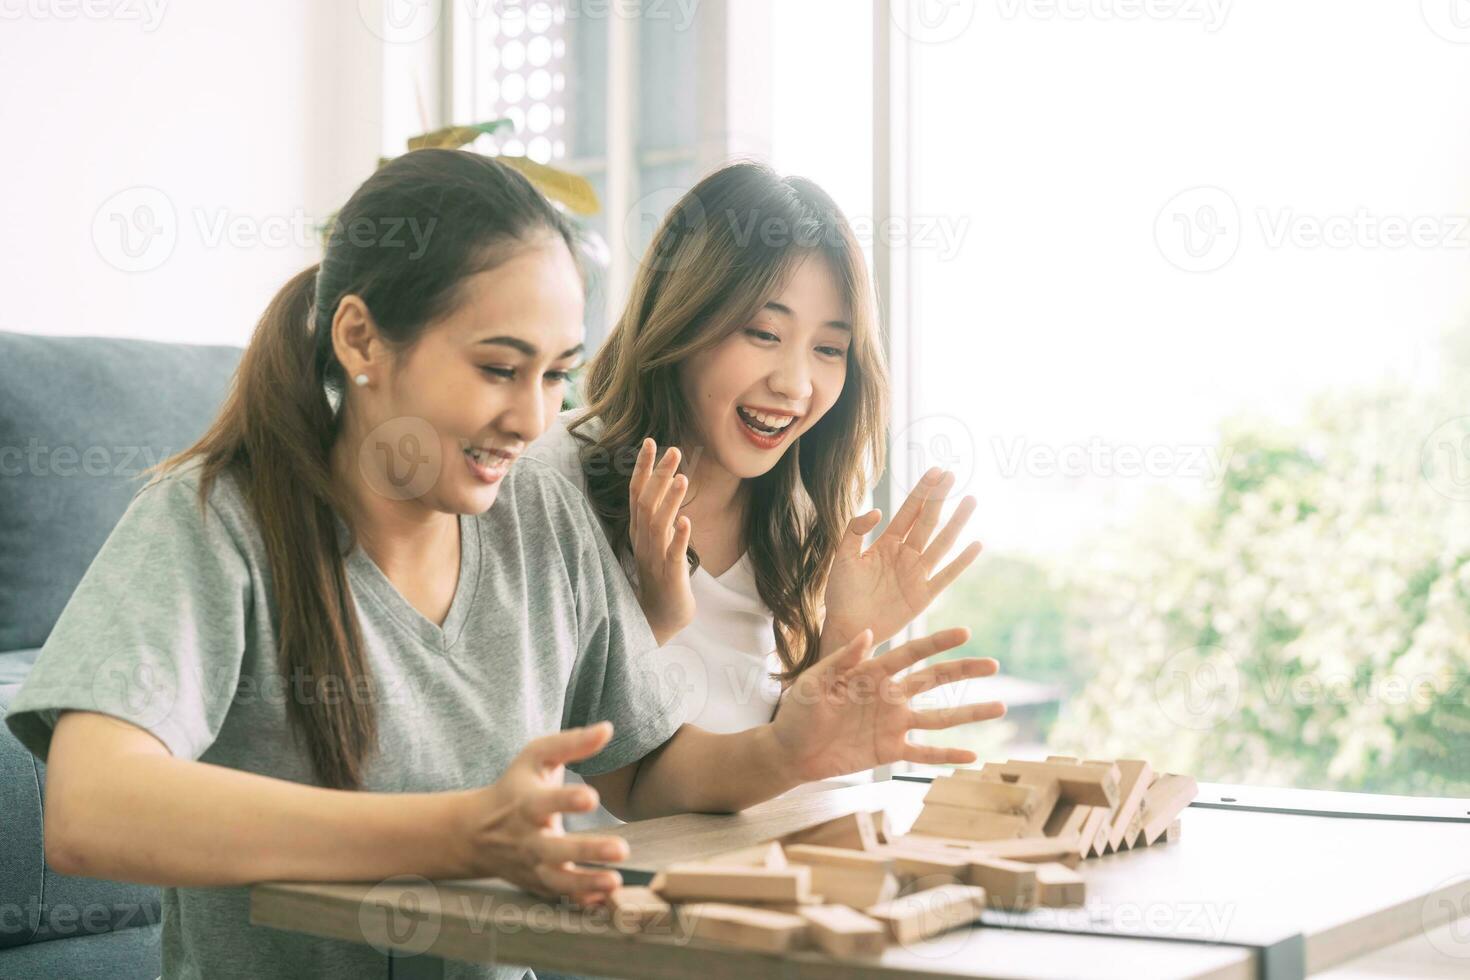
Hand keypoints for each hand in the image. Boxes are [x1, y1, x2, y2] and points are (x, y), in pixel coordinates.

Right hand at [453, 723, 629, 905]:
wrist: (474, 832)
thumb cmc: (515, 786)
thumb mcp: (535, 757)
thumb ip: (571, 743)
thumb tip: (608, 729)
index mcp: (527, 803)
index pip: (545, 802)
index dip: (567, 800)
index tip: (591, 798)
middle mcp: (528, 838)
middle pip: (555, 849)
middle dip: (587, 850)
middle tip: (620, 848)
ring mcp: (532, 865)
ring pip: (557, 880)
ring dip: (586, 884)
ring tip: (615, 881)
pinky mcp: (538, 883)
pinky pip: (559, 897)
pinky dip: (580, 901)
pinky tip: (604, 899)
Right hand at [627, 438, 695, 644]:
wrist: (660, 616)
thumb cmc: (660, 574)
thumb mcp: (657, 539)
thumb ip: (658, 513)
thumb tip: (664, 482)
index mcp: (639, 530)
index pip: (637, 493)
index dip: (643, 467)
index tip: (650, 441)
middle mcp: (643, 541)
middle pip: (646, 503)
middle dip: (658, 476)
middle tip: (674, 451)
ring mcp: (654, 558)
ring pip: (658, 525)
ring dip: (669, 501)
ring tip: (681, 478)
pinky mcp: (669, 575)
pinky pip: (673, 554)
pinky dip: (679, 537)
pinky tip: (687, 521)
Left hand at [769, 628, 1005, 783]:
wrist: (789, 751)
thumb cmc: (797, 712)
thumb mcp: (813, 681)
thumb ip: (841, 659)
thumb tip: (868, 634)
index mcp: (872, 673)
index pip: (911, 653)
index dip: (937, 643)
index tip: (965, 632)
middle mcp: (890, 696)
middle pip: (934, 680)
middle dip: (964, 671)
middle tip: (994, 664)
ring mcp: (893, 724)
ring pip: (939, 717)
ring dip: (969, 713)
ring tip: (1000, 707)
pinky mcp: (889, 751)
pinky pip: (924, 753)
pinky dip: (947, 755)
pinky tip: (972, 757)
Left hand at [821, 468, 981, 655]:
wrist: (845, 628)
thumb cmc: (841, 594)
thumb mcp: (843, 557)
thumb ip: (855, 531)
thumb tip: (878, 511)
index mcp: (886, 544)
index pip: (908, 512)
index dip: (922, 491)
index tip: (936, 470)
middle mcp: (905, 555)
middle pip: (927, 521)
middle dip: (939, 498)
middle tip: (953, 475)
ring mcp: (917, 574)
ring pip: (941, 543)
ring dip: (956, 522)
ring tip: (970, 501)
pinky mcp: (924, 595)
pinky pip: (946, 576)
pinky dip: (962, 561)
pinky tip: (976, 545)